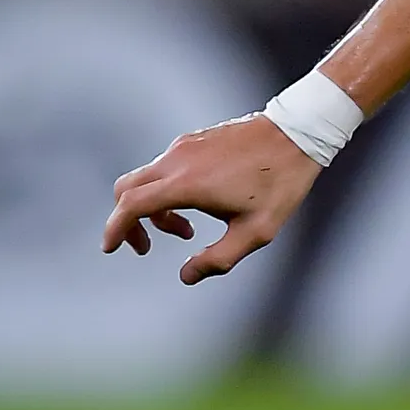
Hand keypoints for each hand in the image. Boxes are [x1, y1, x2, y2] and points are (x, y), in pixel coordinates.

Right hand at [101, 114, 321, 283]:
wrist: (298, 133)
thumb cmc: (280, 184)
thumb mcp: (256, 232)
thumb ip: (218, 258)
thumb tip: (186, 275)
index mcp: (185, 183)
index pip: (131, 205)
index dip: (115, 229)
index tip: (111, 248)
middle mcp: (176, 160)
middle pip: (127, 190)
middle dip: (128, 221)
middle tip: (148, 246)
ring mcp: (183, 146)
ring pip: (146, 178)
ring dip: (155, 208)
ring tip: (187, 229)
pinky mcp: (193, 139)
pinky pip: (164, 167)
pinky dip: (166, 190)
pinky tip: (199, 204)